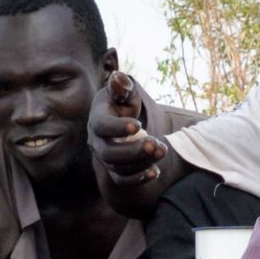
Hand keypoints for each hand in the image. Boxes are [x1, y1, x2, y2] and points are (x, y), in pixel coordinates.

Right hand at [89, 70, 165, 186]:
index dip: (118, 128)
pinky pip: (123, 180)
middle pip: (109, 153)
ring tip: (162, 151)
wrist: (121, 120)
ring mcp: (105, 158)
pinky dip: (139, 178)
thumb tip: (119, 78)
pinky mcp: (115, 170)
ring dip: (141, 163)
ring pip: (118, 168)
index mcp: (97, 118)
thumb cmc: (122, 101)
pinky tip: (155, 171)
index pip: (101, 126)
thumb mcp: (123, 91)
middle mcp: (97, 141)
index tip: (139, 125)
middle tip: (157, 144)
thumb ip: (122, 86)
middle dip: (134, 151)